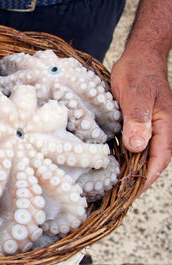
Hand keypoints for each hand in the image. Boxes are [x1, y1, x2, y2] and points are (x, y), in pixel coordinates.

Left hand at [111, 46, 171, 191]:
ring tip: (115, 183)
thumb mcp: (136, 95)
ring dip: (132, 168)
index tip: (132, 192)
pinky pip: (135, 143)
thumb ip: (138, 120)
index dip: (147, 177)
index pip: (159, 159)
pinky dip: (126, 155)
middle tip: (119, 194)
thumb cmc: (139, 73)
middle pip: (152, 160)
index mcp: (165, 126)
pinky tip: (113, 162)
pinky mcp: (139, 122)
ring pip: (143, 154)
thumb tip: (137, 147)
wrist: (140, 56)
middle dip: (138, 178)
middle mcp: (160, 129)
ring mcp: (150, 126)